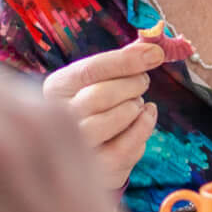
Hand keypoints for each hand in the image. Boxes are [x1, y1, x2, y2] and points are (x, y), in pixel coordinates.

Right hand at [41, 40, 162, 189]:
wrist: (83, 154)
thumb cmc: (95, 108)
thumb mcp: (99, 81)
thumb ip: (122, 61)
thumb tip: (152, 44)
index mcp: (55, 88)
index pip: (90, 69)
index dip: (126, 60)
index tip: (155, 54)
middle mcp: (58, 117)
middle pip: (103, 94)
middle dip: (133, 84)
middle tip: (143, 82)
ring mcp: (76, 144)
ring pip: (117, 117)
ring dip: (136, 106)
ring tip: (135, 103)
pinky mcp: (97, 167)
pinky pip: (131, 143)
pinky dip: (145, 126)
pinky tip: (146, 115)